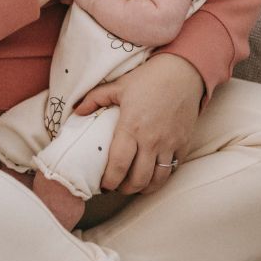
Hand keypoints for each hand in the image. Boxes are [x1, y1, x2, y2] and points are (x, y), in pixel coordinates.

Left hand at [73, 53, 202, 194]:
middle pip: (137, 179)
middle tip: (116, 186)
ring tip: (134, 185)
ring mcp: (169, 144)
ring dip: (143, 187)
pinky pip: (173, 169)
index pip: (118, 166)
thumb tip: (77, 112)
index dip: (109, 181)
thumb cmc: (149, 78)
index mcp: (131, 127)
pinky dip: (162, 177)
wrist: (183, 72)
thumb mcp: (119, 85)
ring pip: (156, 180)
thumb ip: (95, 99)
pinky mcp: (184, 144)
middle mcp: (151, 140)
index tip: (102, 184)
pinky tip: (152, 174)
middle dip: (124, 189)